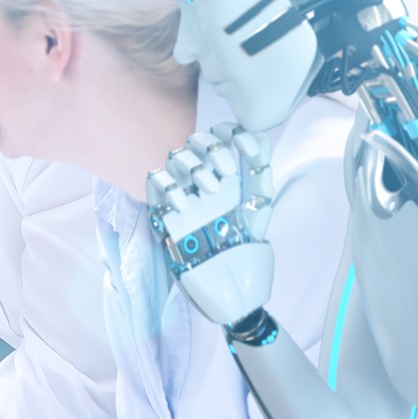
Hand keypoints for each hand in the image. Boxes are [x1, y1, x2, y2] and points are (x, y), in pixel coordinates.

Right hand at [147, 123, 277, 331]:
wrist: (232, 287)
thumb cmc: (248, 250)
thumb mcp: (259, 207)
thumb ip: (259, 173)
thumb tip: (258, 136)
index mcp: (227, 178)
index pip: (220, 138)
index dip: (228, 131)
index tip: (243, 142)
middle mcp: (204, 182)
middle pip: (196, 142)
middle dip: (212, 150)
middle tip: (226, 172)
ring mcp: (184, 195)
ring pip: (176, 159)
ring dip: (194, 168)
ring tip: (210, 190)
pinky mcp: (165, 214)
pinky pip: (157, 185)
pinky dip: (169, 189)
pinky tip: (186, 206)